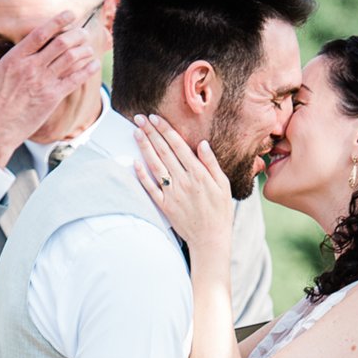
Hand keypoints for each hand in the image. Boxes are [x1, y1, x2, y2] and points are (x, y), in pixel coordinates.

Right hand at [0, 11, 96, 162]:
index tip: (69, 15)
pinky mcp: (52, 98)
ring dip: (83, 50)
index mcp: (13, 59)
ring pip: (70, 59)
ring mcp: (43, 82)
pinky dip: (87, 70)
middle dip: (75, 34)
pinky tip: (95, 63)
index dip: (57, 22)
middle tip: (82, 30)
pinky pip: (75, 80)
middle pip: (60, 43)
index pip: (39, 34)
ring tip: (89, 44)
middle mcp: (30, 68)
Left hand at [133, 115, 234, 254]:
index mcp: (198, 174)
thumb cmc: (220, 211)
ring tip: (135, 132)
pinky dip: (141, 174)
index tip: (155, 118)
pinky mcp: (164, 205)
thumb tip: (202, 144)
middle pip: (163, 151)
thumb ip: (211, 164)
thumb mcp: (223, 185)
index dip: (165, 130)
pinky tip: (133, 161)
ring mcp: (172, 193)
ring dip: (144, 147)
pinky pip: (149, 187)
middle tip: (139, 118)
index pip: (178, 146)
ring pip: (154, 165)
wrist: (211, 239)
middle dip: (151, 132)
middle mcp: (183, 181)